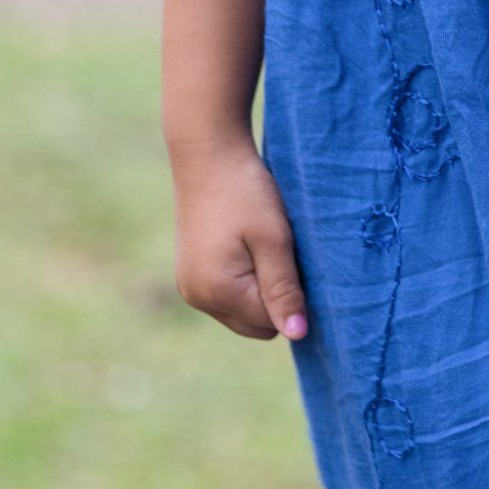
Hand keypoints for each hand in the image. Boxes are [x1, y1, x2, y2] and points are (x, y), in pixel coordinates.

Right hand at [170, 136, 309, 341]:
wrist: (209, 154)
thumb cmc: (246, 192)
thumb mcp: (274, 238)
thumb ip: (284, 289)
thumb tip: (297, 335)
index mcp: (217, 292)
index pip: (271, 323)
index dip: (292, 296)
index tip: (297, 259)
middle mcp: (197, 298)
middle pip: (255, 323)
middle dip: (275, 298)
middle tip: (284, 252)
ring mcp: (190, 286)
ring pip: (242, 310)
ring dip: (259, 288)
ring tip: (265, 245)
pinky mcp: (190, 273)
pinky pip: (227, 294)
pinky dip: (244, 279)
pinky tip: (248, 244)